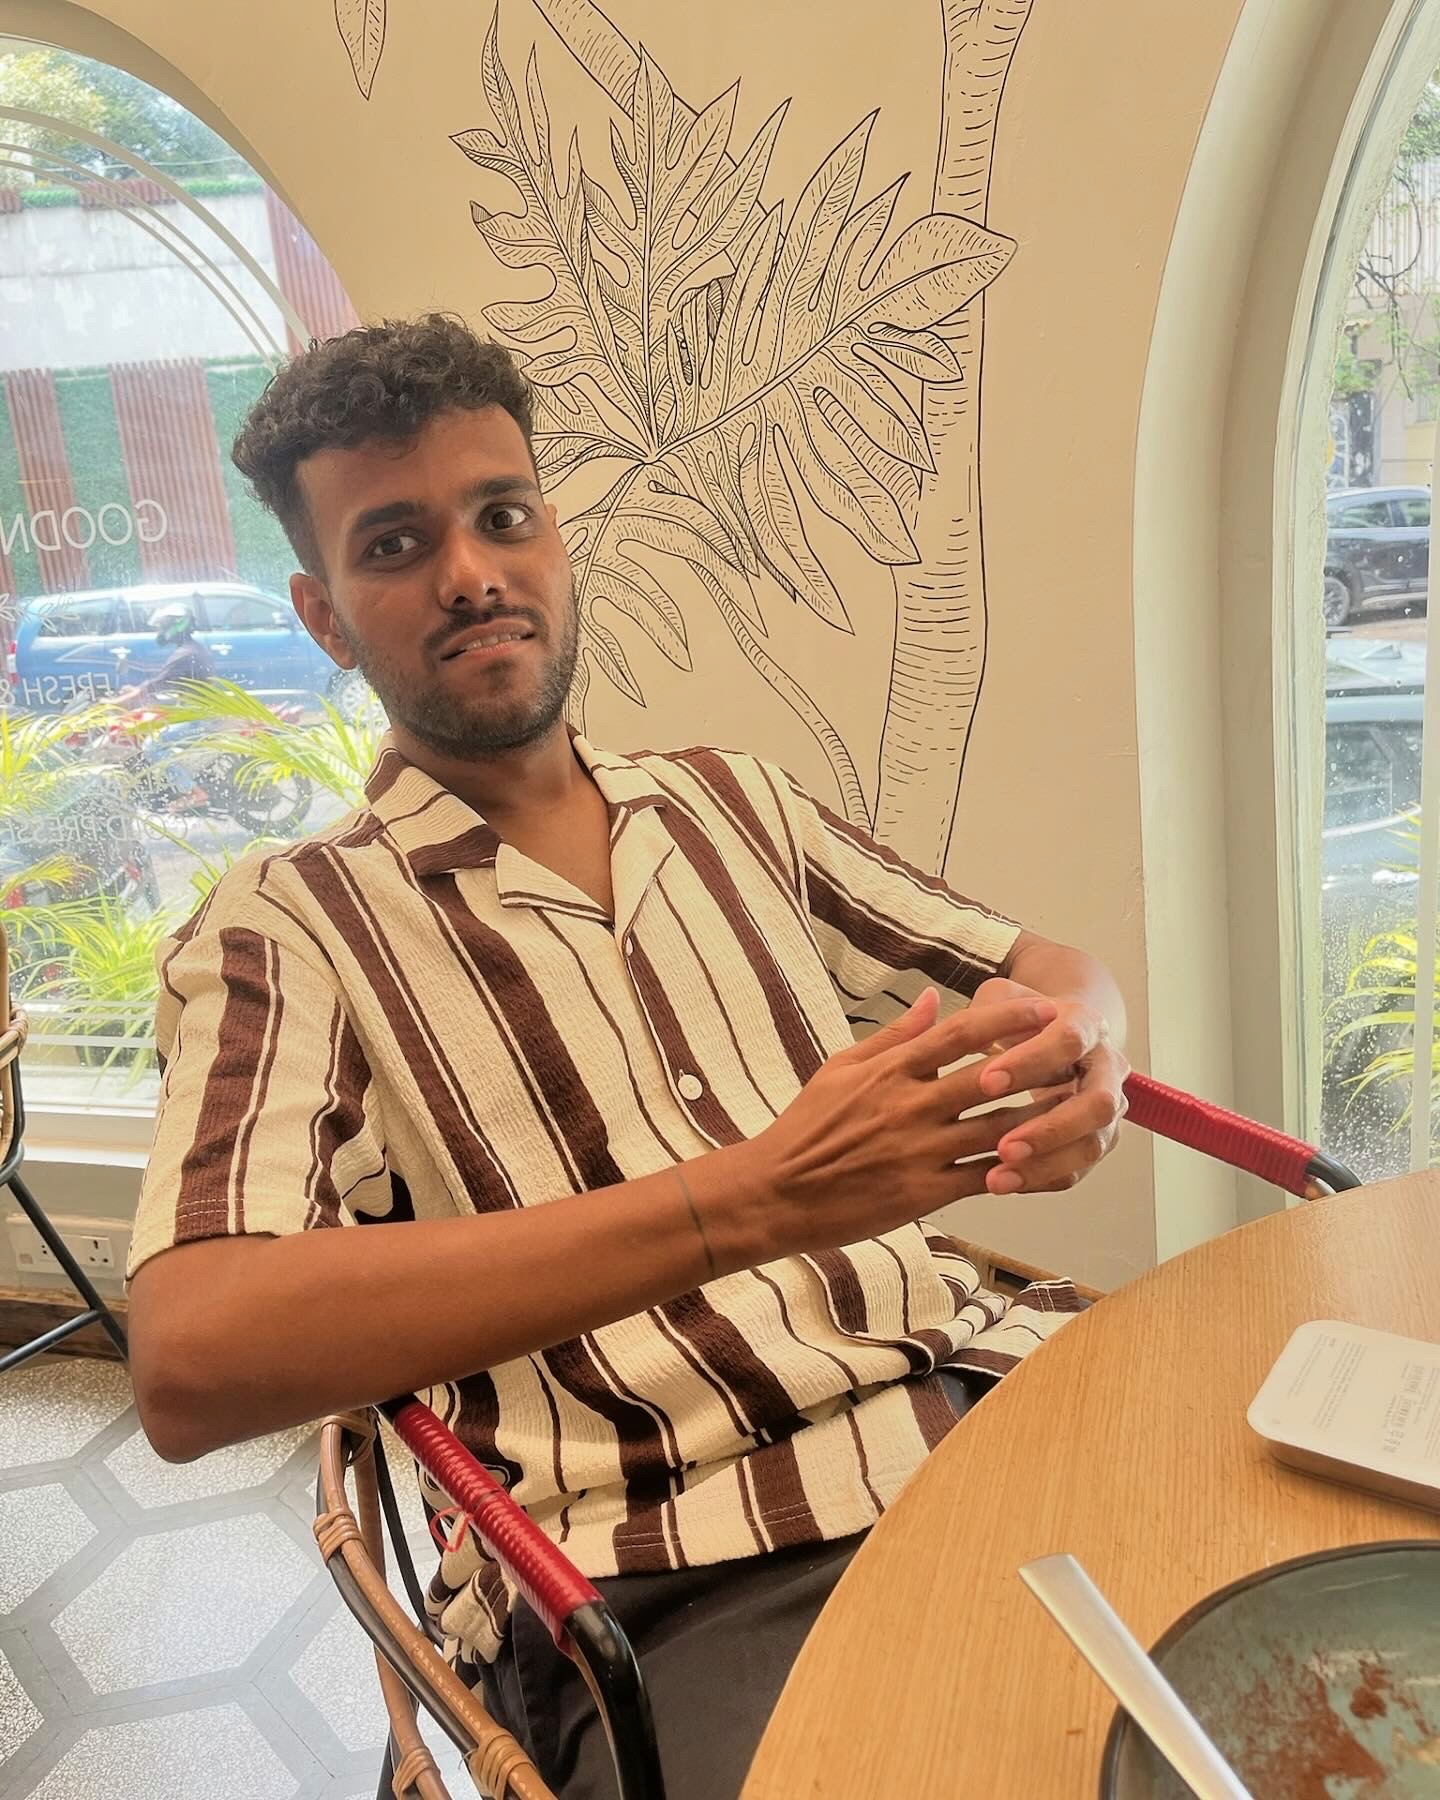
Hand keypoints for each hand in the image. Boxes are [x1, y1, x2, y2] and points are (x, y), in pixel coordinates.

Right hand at [743, 988, 1067, 1258]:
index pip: (960, 1034)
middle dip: (1039, 1064)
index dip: (1008, 1020)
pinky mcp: (924, 1193)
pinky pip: (983, 1179)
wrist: (776, 1191)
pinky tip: (1044, 1161)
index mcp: (892, 1070)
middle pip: (990, 1078)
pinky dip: (1016, 1170)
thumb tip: (933, 998)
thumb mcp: (841, 1066)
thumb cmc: (807, 1125)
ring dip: (1041, 1117)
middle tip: (1078, 1053)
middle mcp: (911, 1106)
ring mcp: (920, 1151)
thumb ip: (894, 1034)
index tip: (1043, 1009)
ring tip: (1075, 1105)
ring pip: (996, 1130)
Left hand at [968, 976, 1128, 1195]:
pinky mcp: (1094, 1140)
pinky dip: (1042, 1178)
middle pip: (1098, 1103)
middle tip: (1002, 1145)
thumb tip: (947, 1018)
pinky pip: (1077, 1169)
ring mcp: (1106, 1108)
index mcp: (1084, 1025)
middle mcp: (1106, 1067)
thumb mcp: (1001, 999)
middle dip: (1051, 1127)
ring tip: (998, 1176)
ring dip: (1047, 1163)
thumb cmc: (1021, 1020)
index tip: (986, 1082)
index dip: (1031, 1062)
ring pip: (1092, 1144)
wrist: (1052, 1039)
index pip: (1068, 1041)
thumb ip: (982, 1008)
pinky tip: (1004, 1183)